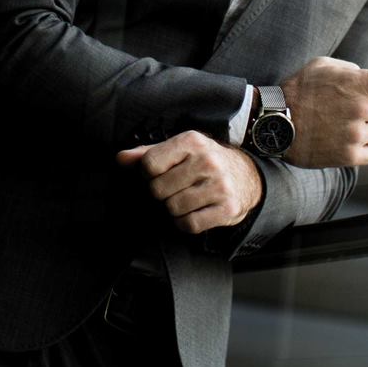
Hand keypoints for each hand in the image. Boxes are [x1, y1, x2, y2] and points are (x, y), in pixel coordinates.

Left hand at [116, 131, 264, 234]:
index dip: (148, 174)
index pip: (149, 164)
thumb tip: (121, 159)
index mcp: (192, 141)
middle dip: (162, 193)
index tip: (159, 174)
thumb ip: (148, 153)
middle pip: (158, 189)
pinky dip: (186, 223)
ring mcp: (219, 185)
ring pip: (173, 208)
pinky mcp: (227, 208)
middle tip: (175, 188)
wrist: (246, 176)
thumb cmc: (204, 161)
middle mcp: (207, 161)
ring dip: (174, 208)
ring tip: (186, 198)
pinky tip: (194, 212)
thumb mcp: (179, 150)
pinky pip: (190, 224)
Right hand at [279, 56, 367, 167]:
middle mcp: (360, 108)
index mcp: (357, 83)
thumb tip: (366, 76)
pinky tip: (346, 142)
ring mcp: (355, 133)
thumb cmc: (298, 90)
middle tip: (360, 112)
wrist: (275, 121)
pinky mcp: (348, 155)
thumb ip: (350, 69)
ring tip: (345, 127)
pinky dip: (364, 150)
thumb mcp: (322, 66)